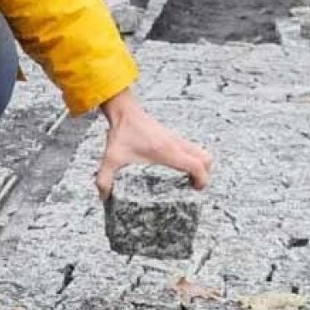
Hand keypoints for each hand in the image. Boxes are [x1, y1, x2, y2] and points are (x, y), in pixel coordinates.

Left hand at [96, 88, 211, 200]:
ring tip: (186, 180)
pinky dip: (192, 159)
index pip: (196, 164)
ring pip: (200, 152)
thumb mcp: (111, 158)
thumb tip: (103, 197)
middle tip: (193, 187)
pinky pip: (191, 148)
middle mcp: (176, 144)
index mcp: (167, 152)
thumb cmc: (121, 133)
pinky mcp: (172, 137)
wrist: (125, 111)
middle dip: (205, 174)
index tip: (196, 190)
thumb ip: (104, 179)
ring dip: (199, 166)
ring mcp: (176, 139)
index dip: (202, 179)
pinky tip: (177, 168)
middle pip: (206, 158)